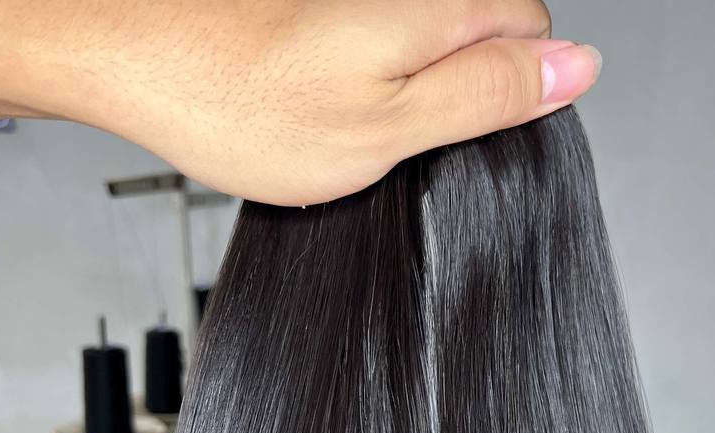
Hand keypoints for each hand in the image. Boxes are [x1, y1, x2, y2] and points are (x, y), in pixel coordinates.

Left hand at [0, 0, 600, 204]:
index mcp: (437, 10)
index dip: (518, 92)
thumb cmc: (244, 104)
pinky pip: (385, 49)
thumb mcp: (390, 127)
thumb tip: (576, 70)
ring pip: (435, 43)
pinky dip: (374, 84)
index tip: (468, 132)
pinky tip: (331, 108)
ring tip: (359, 125)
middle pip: (490, 32)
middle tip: (408, 137)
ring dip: (418, 91)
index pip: (536, 32)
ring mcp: (366, 3)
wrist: (138, 64)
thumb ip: (485, 94)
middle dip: (469, 90)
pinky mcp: (329, 15)